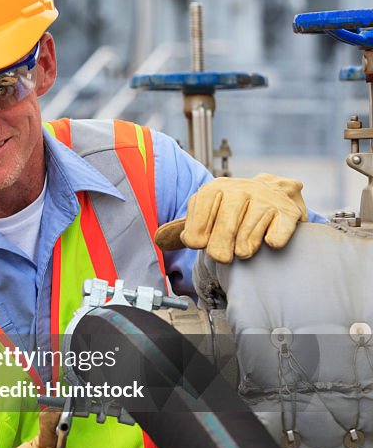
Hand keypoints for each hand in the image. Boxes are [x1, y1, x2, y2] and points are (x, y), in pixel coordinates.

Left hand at [154, 173, 307, 262]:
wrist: (275, 194)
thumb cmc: (232, 211)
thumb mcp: (206, 214)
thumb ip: (184, 229)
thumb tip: (159, 239)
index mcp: (214, 189)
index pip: (200, 212)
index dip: (198, 233)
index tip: (200, 244)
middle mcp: (240, 189)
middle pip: (225, 225)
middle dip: (220, 247)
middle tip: (222, 257)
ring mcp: (265, 199)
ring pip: (248, 233)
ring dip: (244, 248)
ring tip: (243, 250)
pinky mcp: (288, 212)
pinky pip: (276, 234)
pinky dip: (271, 242)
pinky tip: (268, 242)